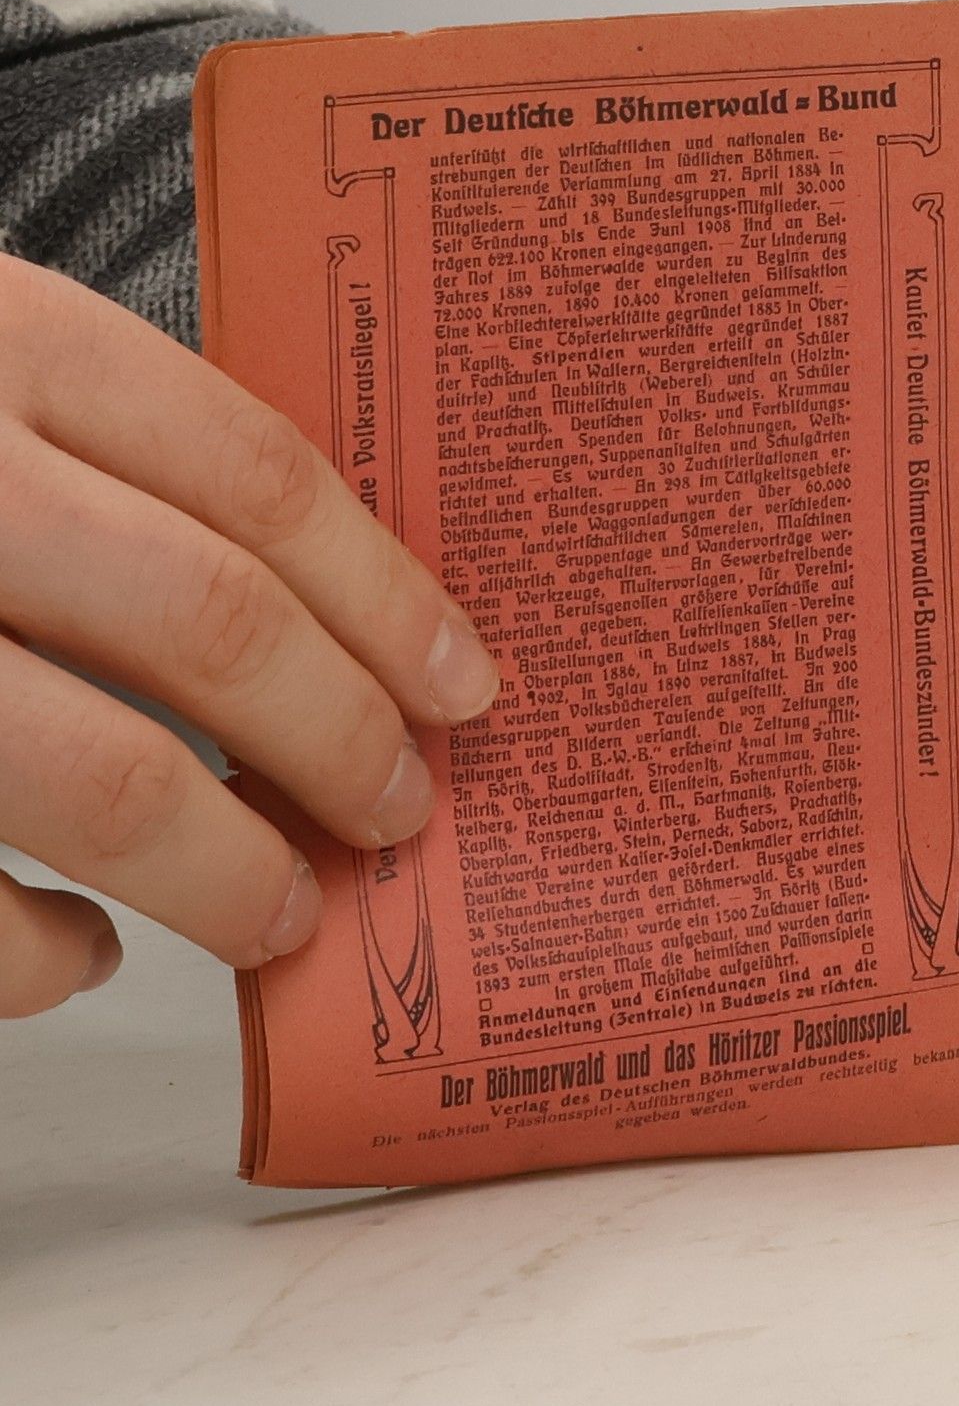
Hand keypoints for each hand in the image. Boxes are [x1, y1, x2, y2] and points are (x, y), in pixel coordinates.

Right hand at [0, 256, 499, 1016]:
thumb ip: (93, 448)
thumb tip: (315, 615)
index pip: (255, 472)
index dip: (388, 592)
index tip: (468, 684)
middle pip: (215, 626)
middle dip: (343, 740)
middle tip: (403, 810)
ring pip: (107, 779)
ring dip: (228, 872)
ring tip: (290, 913)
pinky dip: (37, 953)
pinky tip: (82, 957)